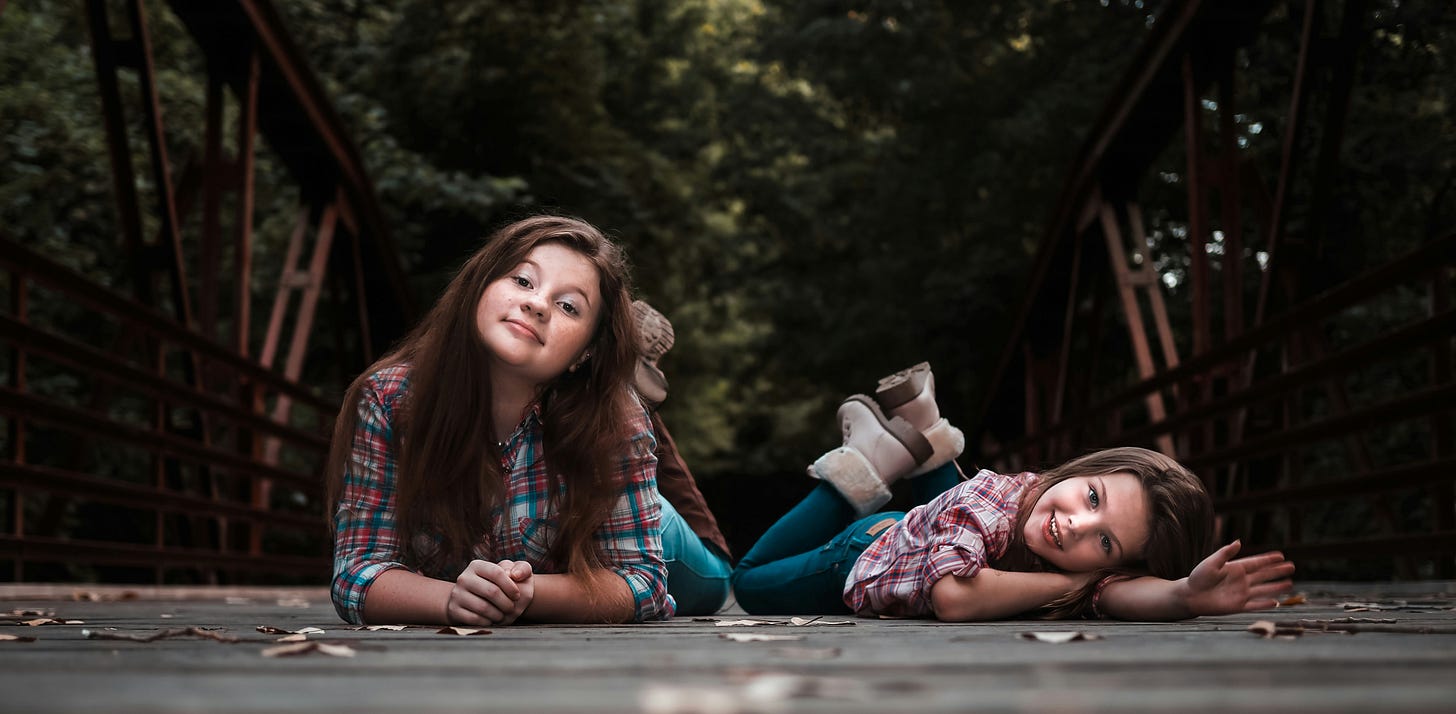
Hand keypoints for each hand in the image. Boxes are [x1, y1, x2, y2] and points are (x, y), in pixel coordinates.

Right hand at [446, 559, 533, 625]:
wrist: (471, 599)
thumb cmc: (498, 585)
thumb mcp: (512, 572)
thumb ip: (522, 568)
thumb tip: (516, 575)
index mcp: (477, 565)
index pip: (497, 573)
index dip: (510, 586)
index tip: (517, 596)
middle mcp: (464, 578)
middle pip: (491, 591)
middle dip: (506, 603)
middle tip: (511, 608)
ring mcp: (457, 594)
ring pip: (483, 607)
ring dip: (498, 614)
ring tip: (502, 615)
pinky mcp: (453, 610)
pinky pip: (474, 619)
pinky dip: (487, 622)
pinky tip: (491, 620)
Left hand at [1179, 541, 1295, 615]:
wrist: (1190, 595)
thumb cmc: (1198, 577)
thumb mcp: (1211, 563)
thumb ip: (1225, 553)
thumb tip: (1239, 541)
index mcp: (1235, 568)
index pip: (1256, 563)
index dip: (1268, 560)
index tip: (1281, 555)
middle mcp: (1241, 581)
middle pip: (1263, 575)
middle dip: (1277, 571)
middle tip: (1291, 566)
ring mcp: (1241, 594)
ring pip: (1263, 590)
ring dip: (1276, 587)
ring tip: (1290, 584)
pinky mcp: (1238, 606)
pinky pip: (1255, 605)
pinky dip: (1265, 604)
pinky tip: (1276, 602)